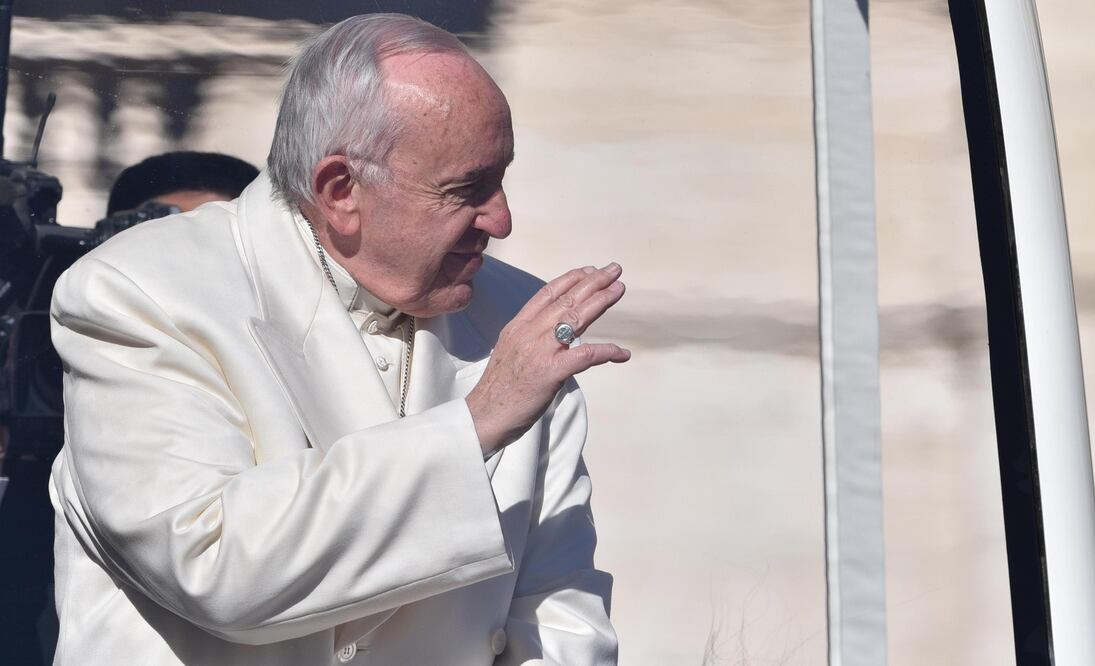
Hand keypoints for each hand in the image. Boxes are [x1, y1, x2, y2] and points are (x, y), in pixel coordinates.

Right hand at [466, 263, 630, 455]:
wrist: (484, 415)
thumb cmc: (499, 389)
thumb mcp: (510, 351)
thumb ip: (530, 337)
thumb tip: (553, 331)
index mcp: (518, 326)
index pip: (547, 293)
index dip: (571, 279)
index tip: (589, 270)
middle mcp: (528, 333)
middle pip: (566, 300)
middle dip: (593, 282)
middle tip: (614, 270)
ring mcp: (539, 351)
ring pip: (575, 318)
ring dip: (601, 301)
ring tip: (619, 289)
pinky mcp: (549, 372)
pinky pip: (584, 356)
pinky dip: (606, 352)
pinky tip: (622, 353)